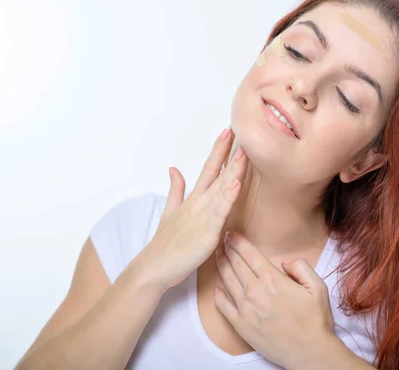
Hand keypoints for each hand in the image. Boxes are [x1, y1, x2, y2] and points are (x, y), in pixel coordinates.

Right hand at [139, 127, 248, 292]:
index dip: (218, 150)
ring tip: (244, 151)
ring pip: (221, 188)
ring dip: (233, 170)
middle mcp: (198, 203)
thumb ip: (175, 189)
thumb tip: (173, 168)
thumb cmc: (164, 243)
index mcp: (193, 199)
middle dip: (229, 153)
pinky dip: (228, 197)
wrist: (154, 267)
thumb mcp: (170, 211)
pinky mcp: (206, 232)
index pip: (208, 168)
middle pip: (217, 173)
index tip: (227, 131)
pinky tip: (235, 184)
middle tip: (240, 131)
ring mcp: (202, 216)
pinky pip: (220, 211)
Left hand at [214, 231, 345, 369]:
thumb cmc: (316, 321)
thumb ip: (301, 267)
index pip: (249, 254)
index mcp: (273, 280)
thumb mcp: (317, 287)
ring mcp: (246, 309)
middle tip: (221, 241)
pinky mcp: (241, 325)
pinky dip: (218, 295)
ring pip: (227, 281)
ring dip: (221, 266)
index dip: (238, 242)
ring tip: (217, 256)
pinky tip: (217, 288)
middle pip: (235, 264)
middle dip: (227, 250)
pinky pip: (223, 306)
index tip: (231, 234)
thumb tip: (285, 261)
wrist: (310, 353)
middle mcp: (255, 292)